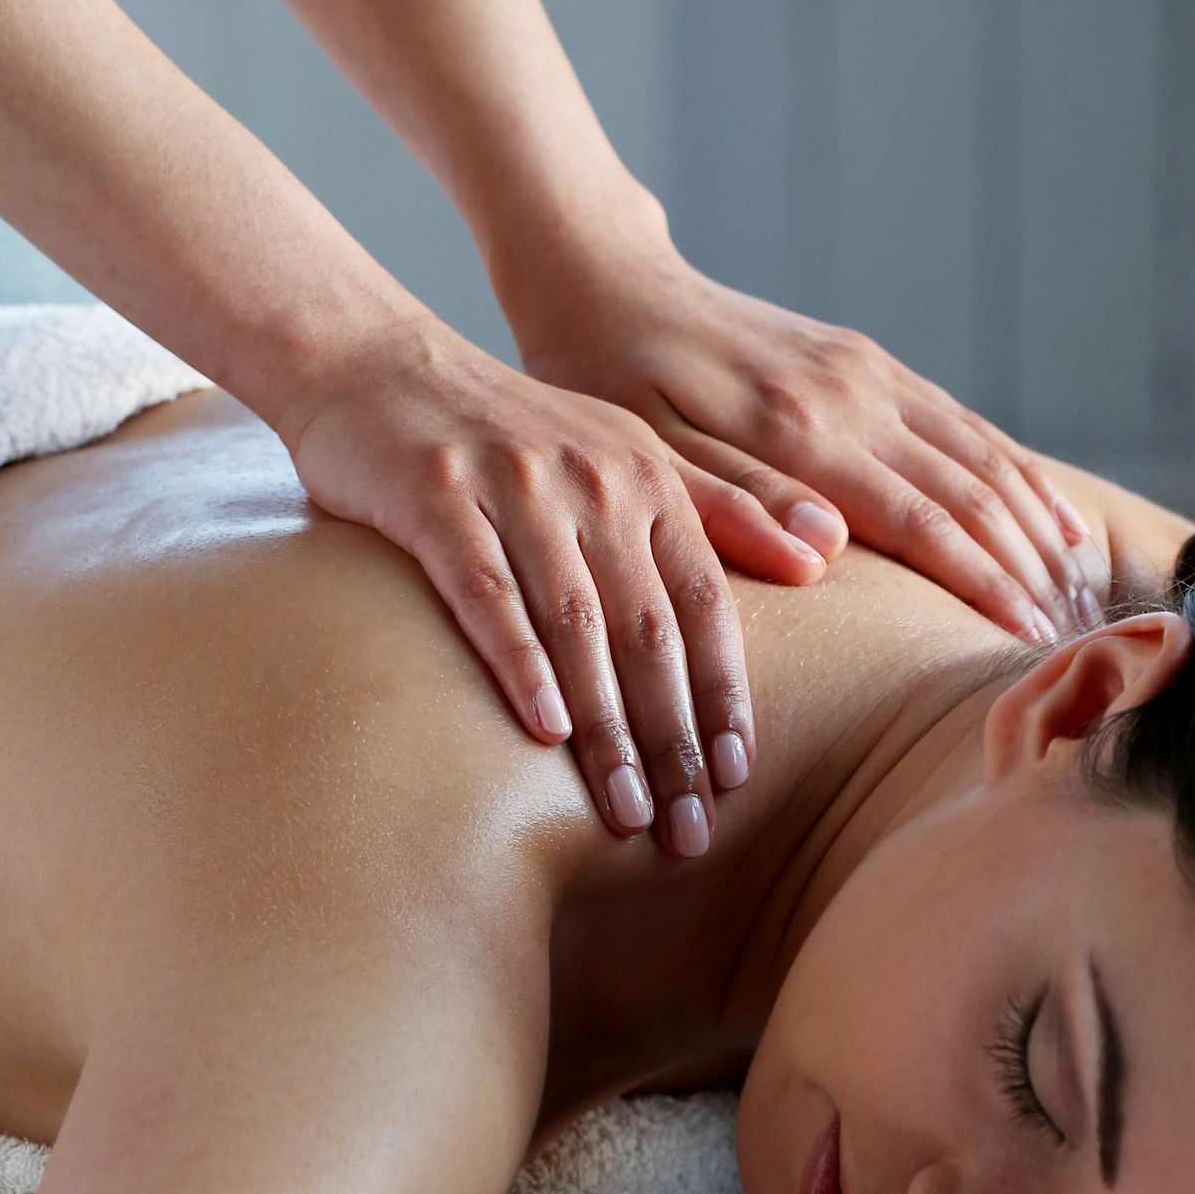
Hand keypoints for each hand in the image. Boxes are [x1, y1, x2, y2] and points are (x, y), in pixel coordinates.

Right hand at [273, 306, 825, 852]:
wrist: (375, 362)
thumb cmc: (508, 433)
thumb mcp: (623, 453)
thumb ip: (718, 507)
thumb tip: (819, 560)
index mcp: (647, 475)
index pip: (705, 603)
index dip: (724, 693)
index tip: (738, 778)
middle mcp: (595, 478)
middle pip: (651, 630)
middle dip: (675, 739)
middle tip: (690, 831)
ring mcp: (515, 486)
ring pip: (578, 625)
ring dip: (608, 729)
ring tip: (627, 813)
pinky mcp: (436, 496)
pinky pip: (486, 593)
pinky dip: (520, 663)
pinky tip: (544, 734)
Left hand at [510, 243, 1107, 645]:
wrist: (608, 279)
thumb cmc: (611, 382)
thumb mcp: (647, 457)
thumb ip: (733, 504)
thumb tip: (823, 553)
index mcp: (802, 430)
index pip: (924, 523)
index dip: (985, 589)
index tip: (1029, 648)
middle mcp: (853, 394)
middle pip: (972, 495)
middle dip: (1028, 573)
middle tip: (1070, 646)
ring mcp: (869, 374)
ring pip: (984, 458)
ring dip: (1037, 530)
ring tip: (1078, 599)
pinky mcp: (869, 362)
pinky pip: (965, 425)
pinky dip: (1019, 477)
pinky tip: (1054, 522)